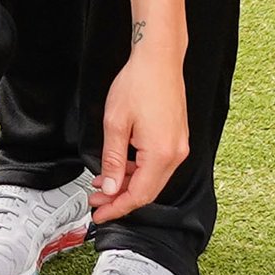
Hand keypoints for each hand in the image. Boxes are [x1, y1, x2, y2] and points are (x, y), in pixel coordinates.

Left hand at [90, 40, 190, 222]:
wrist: (159, 60)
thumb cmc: (138, 84)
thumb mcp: (115, 124)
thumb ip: (112, 160)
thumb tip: (110, 188)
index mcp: (161, 154)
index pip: (139, 195)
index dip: (117, 208)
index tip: (100, 215)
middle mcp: (176, 154)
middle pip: (147, 191)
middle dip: (120, 199)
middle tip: (96, 202)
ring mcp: (178, 146)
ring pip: (152, 179)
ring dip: (127, 185)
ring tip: (102, 185)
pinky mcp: (176, 139)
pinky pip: (156, 165)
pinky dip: (137, 171)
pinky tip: (119, 168)